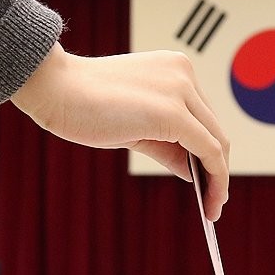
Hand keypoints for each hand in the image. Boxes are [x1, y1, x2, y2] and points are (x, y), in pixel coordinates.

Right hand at [11, 44, 229, 220]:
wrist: (54, 88)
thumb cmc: (84, 105)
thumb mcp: (135, 127)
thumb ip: (167, 144)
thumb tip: (194, 170)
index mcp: (174, 68)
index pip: (202, 115)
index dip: (208, 150)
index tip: (208, 178)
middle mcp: (184, 73)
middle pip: (214, 128)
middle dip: (217, 167)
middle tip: (213, 201)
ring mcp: (181, 90)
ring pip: (216, 141)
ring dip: (219, 178)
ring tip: (213, 207)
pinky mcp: (174, 112)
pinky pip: (208, 150)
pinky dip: (216, 178)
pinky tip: (209, 202)